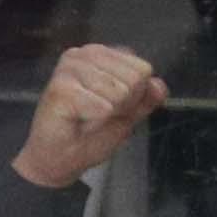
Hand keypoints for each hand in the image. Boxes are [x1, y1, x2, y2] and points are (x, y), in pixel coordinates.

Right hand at [13, 45, 167, 189]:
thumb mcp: (127, 116)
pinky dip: (95, 122)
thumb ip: (146, 99)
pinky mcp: (61, 88)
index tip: (109, 108)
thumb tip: (159, 85)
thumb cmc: (87, 137)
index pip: (143, 69)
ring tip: (86, 119)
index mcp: (101, 55)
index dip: (133, 97)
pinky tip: (77, 122)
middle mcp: (84, 54)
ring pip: (120, 92)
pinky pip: (103, 107)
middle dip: (122, 105)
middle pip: (135, 79)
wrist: (57, 162)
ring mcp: (70, 69)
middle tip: (96, 116)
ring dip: (107, 115)